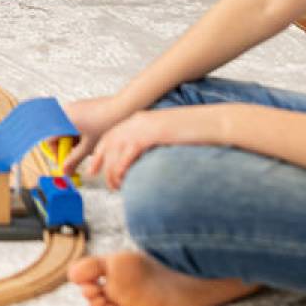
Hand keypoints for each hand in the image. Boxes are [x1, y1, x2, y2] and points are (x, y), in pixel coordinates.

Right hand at [60, 94, 134, 173]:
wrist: (121, 108)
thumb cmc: (105, 123)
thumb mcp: (87, 146)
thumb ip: (74, 160)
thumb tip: (66, 170)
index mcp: (62, 119)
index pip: (49, 140)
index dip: (57, 153)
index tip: (66, 162)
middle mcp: (64, 111)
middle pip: (57, 134)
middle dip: (68, 148)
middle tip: (78, 155)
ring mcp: (72, 107)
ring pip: (66, 129)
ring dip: (74, 141)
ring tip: (89, 146)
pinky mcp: (80, 106)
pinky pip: (73, 122)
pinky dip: (79, 132)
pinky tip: (92, 137)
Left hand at [79, 106, 218, 188]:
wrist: (212, 123)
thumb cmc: (192, 133)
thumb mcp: (164, 137)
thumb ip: (149, 147)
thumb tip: (139, 164)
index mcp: (139, 120)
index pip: (111, 135)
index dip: (100, 153)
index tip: (93, 168)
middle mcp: (137, 121)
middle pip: (109, 142)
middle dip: (100, 162)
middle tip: (97, 179)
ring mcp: (144, 126)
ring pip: (117, 149)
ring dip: (112, 170)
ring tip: (115, 185)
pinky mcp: (152, 133)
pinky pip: (130, 152)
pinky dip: (123, 167)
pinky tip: (122, 178)